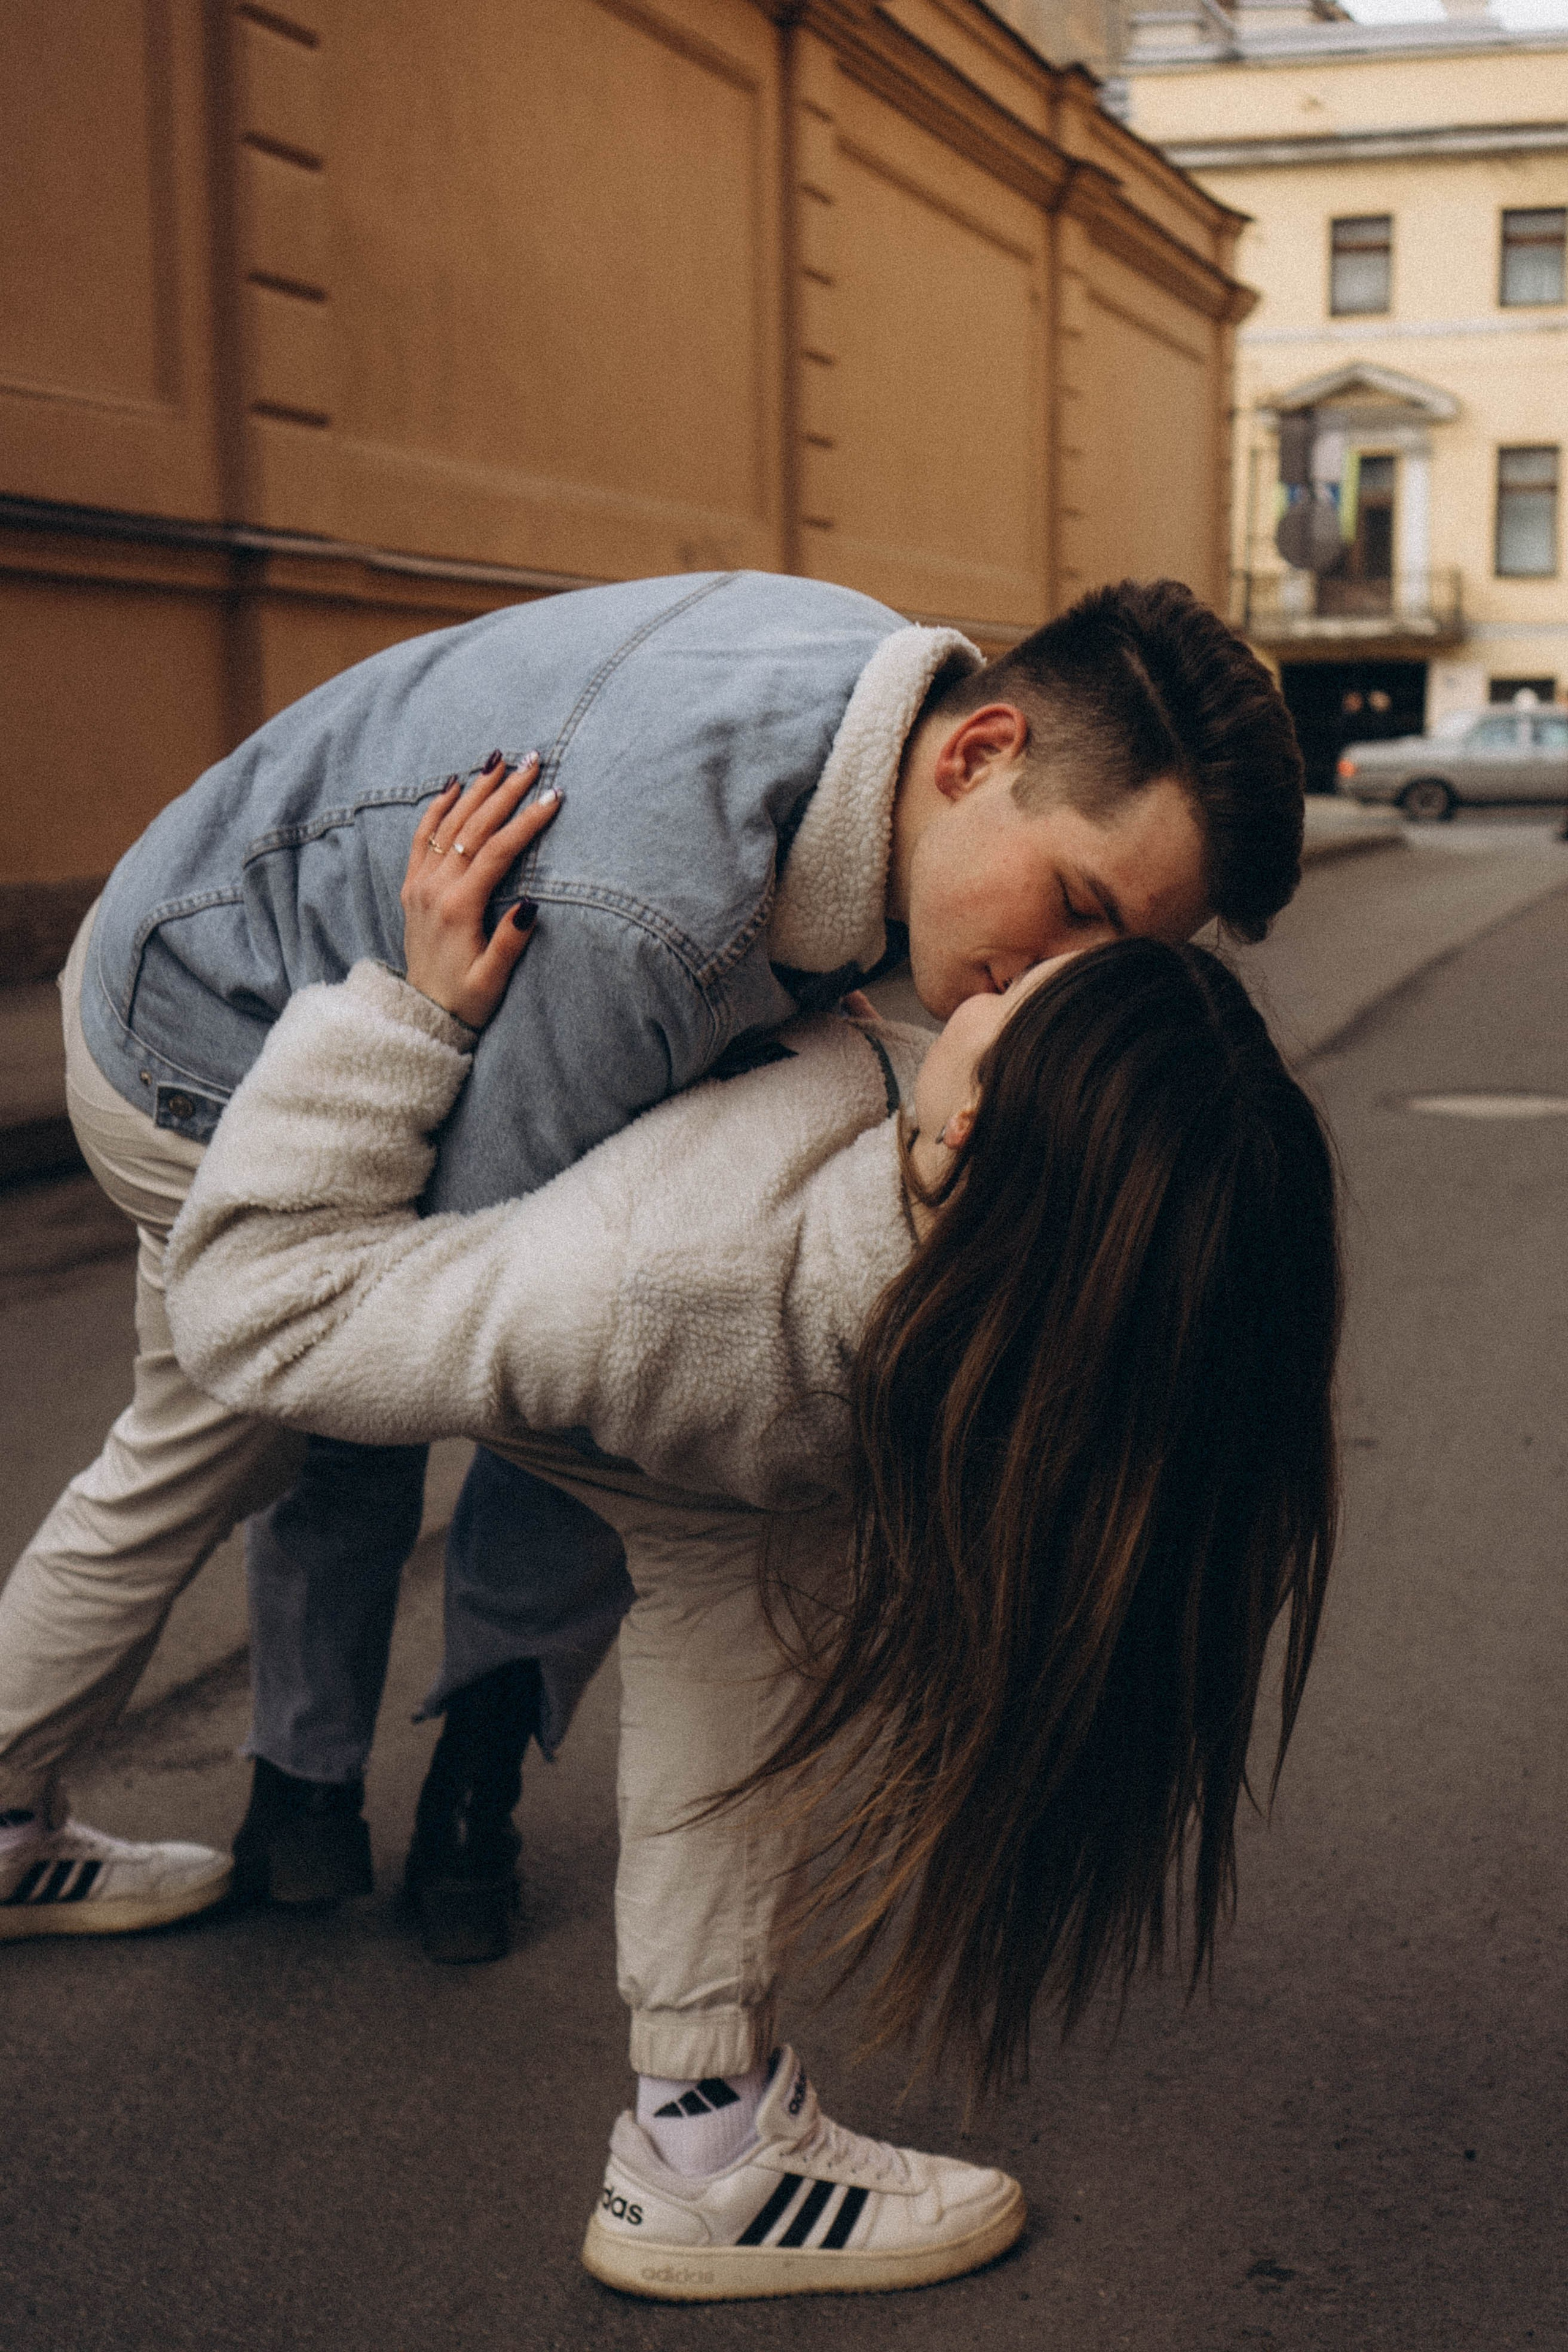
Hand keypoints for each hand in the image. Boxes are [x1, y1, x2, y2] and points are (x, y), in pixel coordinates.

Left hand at [400, 753, 559, 1026]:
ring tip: (499, 760)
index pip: (497, 851)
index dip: (526, 821)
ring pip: (448, 825)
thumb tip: (531, 904)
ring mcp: (420, 885)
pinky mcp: (413, 888)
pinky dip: (436, 809)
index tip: (553, 796)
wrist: (423, 1013)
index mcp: (458, 908)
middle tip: (531, 761)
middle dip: (504, 791)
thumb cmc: (466, 999)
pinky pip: (421, 838)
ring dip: (475, 790)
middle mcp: (434, 889)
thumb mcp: (492, 979)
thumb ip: (509, 942)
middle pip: (473, 828)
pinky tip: (453, 786)